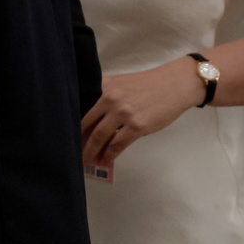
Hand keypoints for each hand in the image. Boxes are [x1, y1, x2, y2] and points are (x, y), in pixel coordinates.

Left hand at [80, 59, 203, 175]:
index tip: (68, 136)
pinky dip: (109, 154)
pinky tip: (105, 159)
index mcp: (104, 86)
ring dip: (92, 151)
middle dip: (80, 141)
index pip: (82, 108)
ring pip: (100, 136)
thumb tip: (93, 119)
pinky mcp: (137, 126)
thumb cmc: (148, 84)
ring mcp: (123, 113)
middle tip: (74, 153)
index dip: (74, 125)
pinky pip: (118, 144)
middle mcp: (110, 99)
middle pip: (87, 125)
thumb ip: (106, 96)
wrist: (174, 85)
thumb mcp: (121, 83)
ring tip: (88, 160)